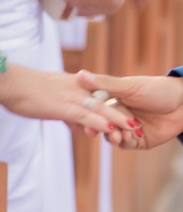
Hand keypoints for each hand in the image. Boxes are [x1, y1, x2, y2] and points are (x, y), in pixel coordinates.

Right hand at [0, 63, 138, 142]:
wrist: (8, 81)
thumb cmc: (26, 86)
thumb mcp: (52, 93)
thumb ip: (68, 103)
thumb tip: (78, 116)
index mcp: (79, 85)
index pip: (102, 97)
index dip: (115, 108)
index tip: (130, 117)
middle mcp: (80, 91)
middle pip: (108, 103)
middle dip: (124, 115)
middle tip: (140, 126)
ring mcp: (74, 99)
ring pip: (102, 110)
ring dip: (118, 121)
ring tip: (134, 130)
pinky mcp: (65, 108)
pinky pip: (86, 115)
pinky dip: (100, 122)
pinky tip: (111, 129)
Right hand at [76, 70, 182, 149]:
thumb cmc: (159, 89)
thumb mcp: (131, 86)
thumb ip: (106, 84)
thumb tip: (80, 75)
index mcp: (116, 100)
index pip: (96, 110)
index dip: (90, 115)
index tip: (83, 118)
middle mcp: (122, 115)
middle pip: (104, 125)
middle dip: (102, 128)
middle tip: (98, 131)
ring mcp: (131, 128)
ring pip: (114, 136)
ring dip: (113, 136)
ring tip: (116, 135)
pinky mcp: (141, 140)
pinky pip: (128, 144)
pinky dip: (125, 142)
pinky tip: (127, 138)